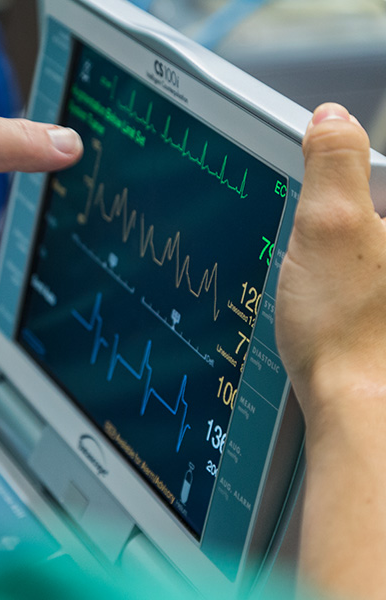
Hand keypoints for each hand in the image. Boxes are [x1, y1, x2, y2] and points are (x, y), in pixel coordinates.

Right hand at [276, 103, 385, 426]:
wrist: (358, 404)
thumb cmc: (348, 331)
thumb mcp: (328, 227)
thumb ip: (332, 159)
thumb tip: (330, 119)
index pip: (374, 160)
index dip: (339, 163)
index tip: (320, 194)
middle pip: (371, 196)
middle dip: (340, 203)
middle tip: (321, 244)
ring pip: (368, 227)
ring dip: (340, 234)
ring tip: (325, 274)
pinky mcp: (383, 293)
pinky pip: (367, 258)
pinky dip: (346, 260)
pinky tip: (332, 287)